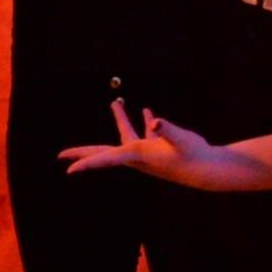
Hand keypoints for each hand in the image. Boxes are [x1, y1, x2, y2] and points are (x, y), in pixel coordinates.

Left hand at [57, 99, 239, 189]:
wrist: (209, 169)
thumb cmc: (194, 156)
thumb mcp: (181, 140)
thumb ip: (167, 130)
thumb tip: (155, 122)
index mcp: (137, 154)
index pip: (106, 158)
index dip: (86, 162)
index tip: (68, 169)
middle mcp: (137, 155)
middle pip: (104, 152)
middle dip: (84, 152)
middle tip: (61, 155)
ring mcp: (147, 152)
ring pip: (127, 135)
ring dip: (121, 119)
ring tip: (116, 102)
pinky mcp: (159, 148)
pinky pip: (146, 132)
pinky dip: (143, 121)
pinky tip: (145, 111)